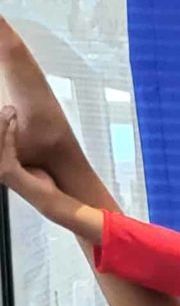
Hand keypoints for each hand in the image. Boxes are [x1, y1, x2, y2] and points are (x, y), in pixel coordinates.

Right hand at [0, 107, 83, 230]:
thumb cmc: (40, 182)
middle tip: (7, 107)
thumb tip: (13, 129)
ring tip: (11, 111)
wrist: (50, 198)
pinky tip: (14, 123)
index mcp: (1, 164)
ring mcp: (0, 169)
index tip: (6, 112)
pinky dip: (9, 133)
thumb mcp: (26, 161)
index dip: (0, 126)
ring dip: (3, 123)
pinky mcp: (8, 171)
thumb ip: (16, 148)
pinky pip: (6, 146)